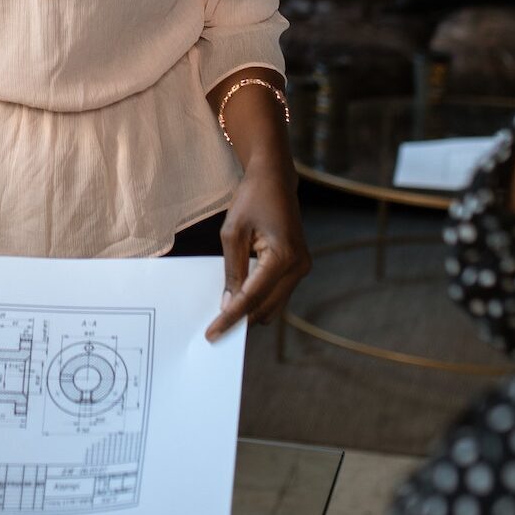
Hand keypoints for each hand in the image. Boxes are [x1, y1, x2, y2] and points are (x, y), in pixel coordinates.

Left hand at [206, 159, 309, 340]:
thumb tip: (229, 305)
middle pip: (265, 308)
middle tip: (214, 329)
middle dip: (241, 319)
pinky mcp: (298, 268)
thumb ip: (233, 270)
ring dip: (250, 311)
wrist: (275, 180)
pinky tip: (238, 298)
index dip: (230, 318)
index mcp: (283, 257)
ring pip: (273, 306)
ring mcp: (302, 269)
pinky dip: (258, 299)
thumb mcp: (233, 233)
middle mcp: (298, 267)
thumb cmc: (252, 199)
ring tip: (223, 314)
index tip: (212, 333)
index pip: (252, 298)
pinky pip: (277, 294)